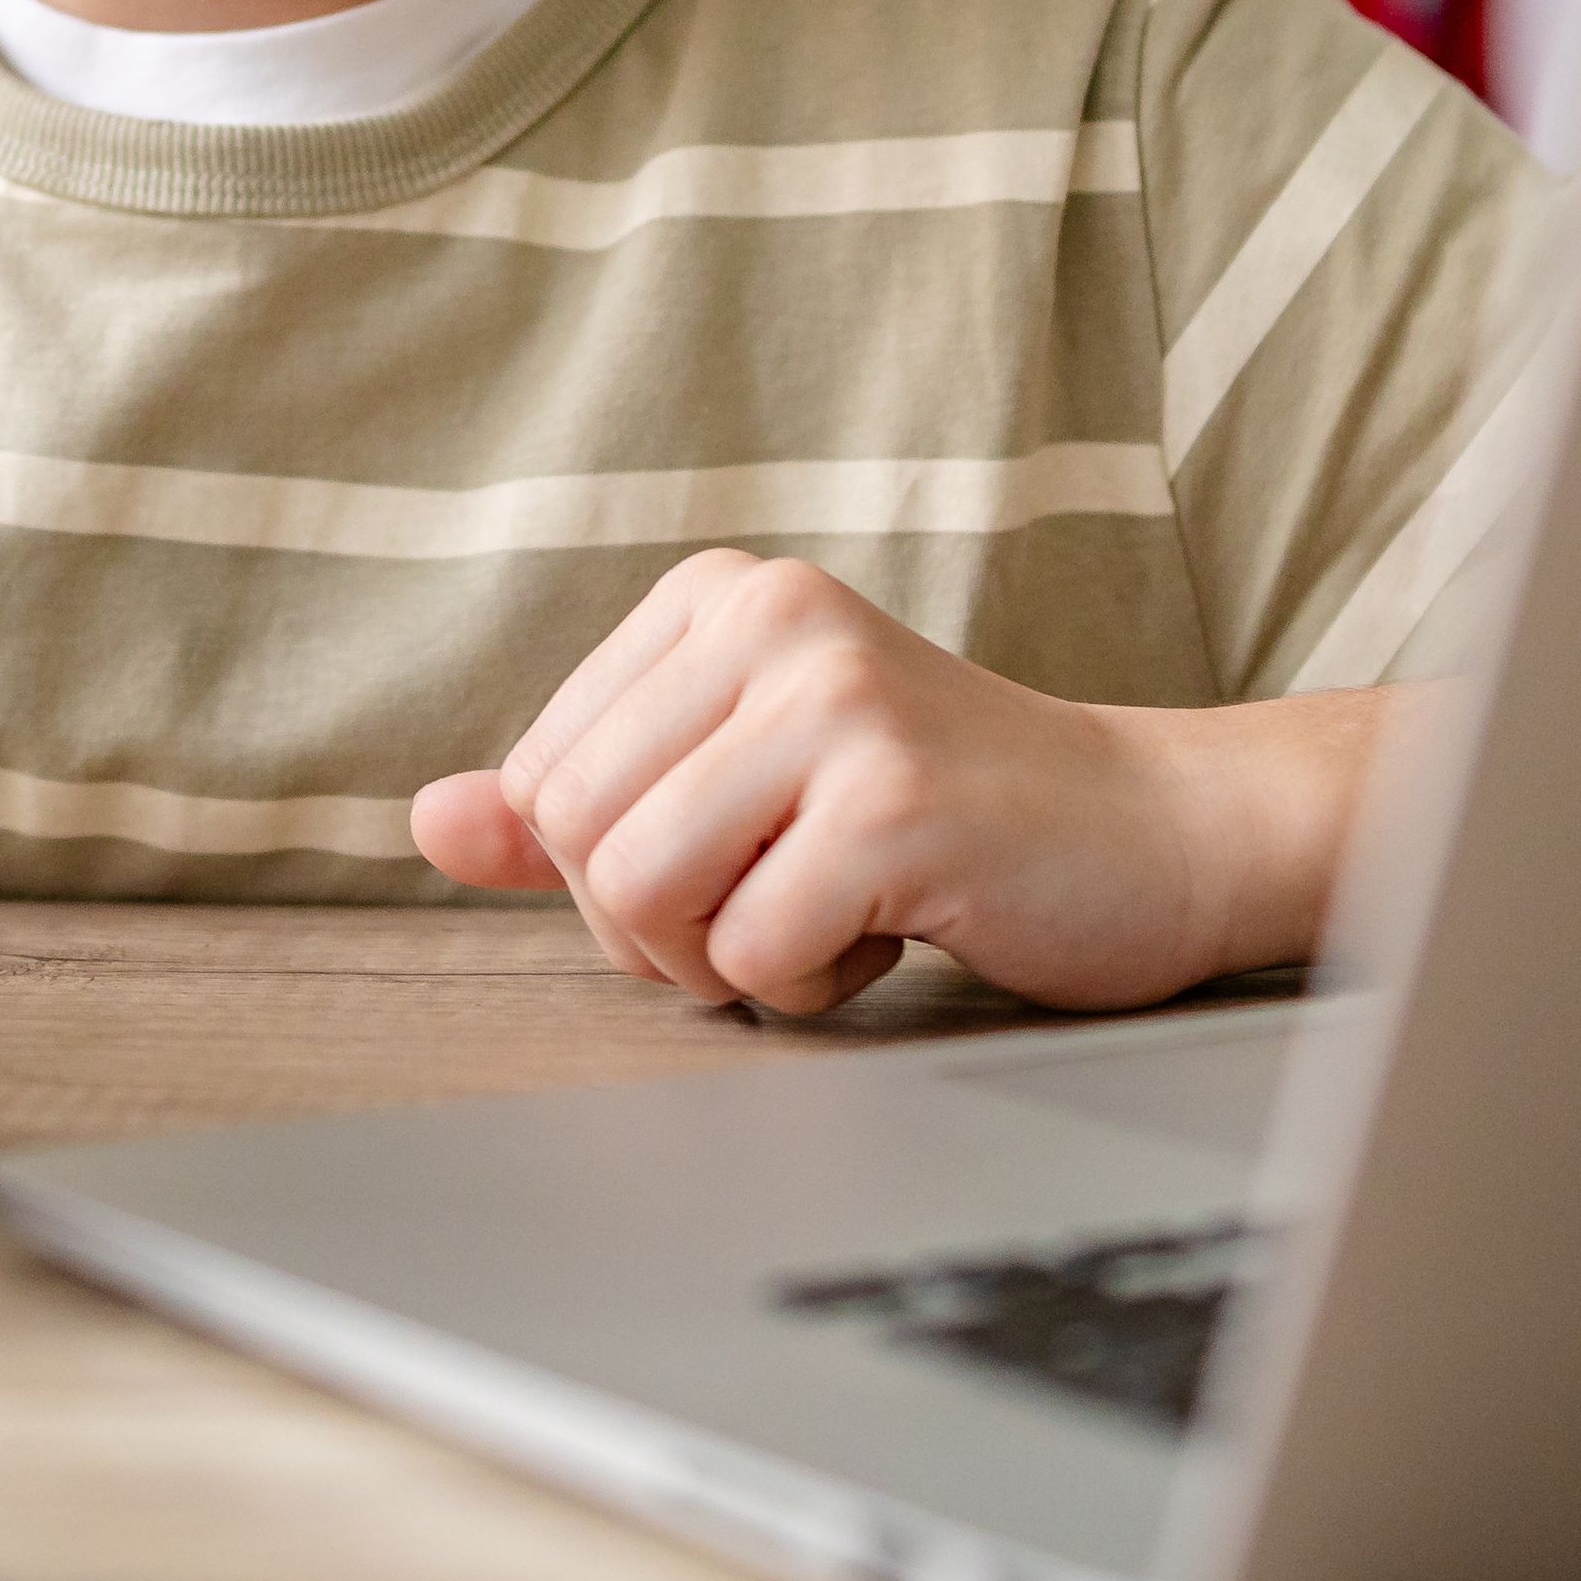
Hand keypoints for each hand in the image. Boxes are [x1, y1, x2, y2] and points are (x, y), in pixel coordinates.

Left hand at [408, 552, 1387, 1017]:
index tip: (733, 858)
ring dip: (725, 959)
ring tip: (830, 916)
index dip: (610, 871)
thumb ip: (581, 800)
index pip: (538, 778)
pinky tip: (895, 933)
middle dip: (657, 926)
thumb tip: (429, 821)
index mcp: (715, 596)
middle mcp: (769, 619)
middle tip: (777, 907)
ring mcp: (835, 702)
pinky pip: (751, 954)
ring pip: (638, 893)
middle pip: (572, 836)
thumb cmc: (935, 818)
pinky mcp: (896, 799)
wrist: (1152, 833)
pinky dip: (808, 985)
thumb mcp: (740, 787)